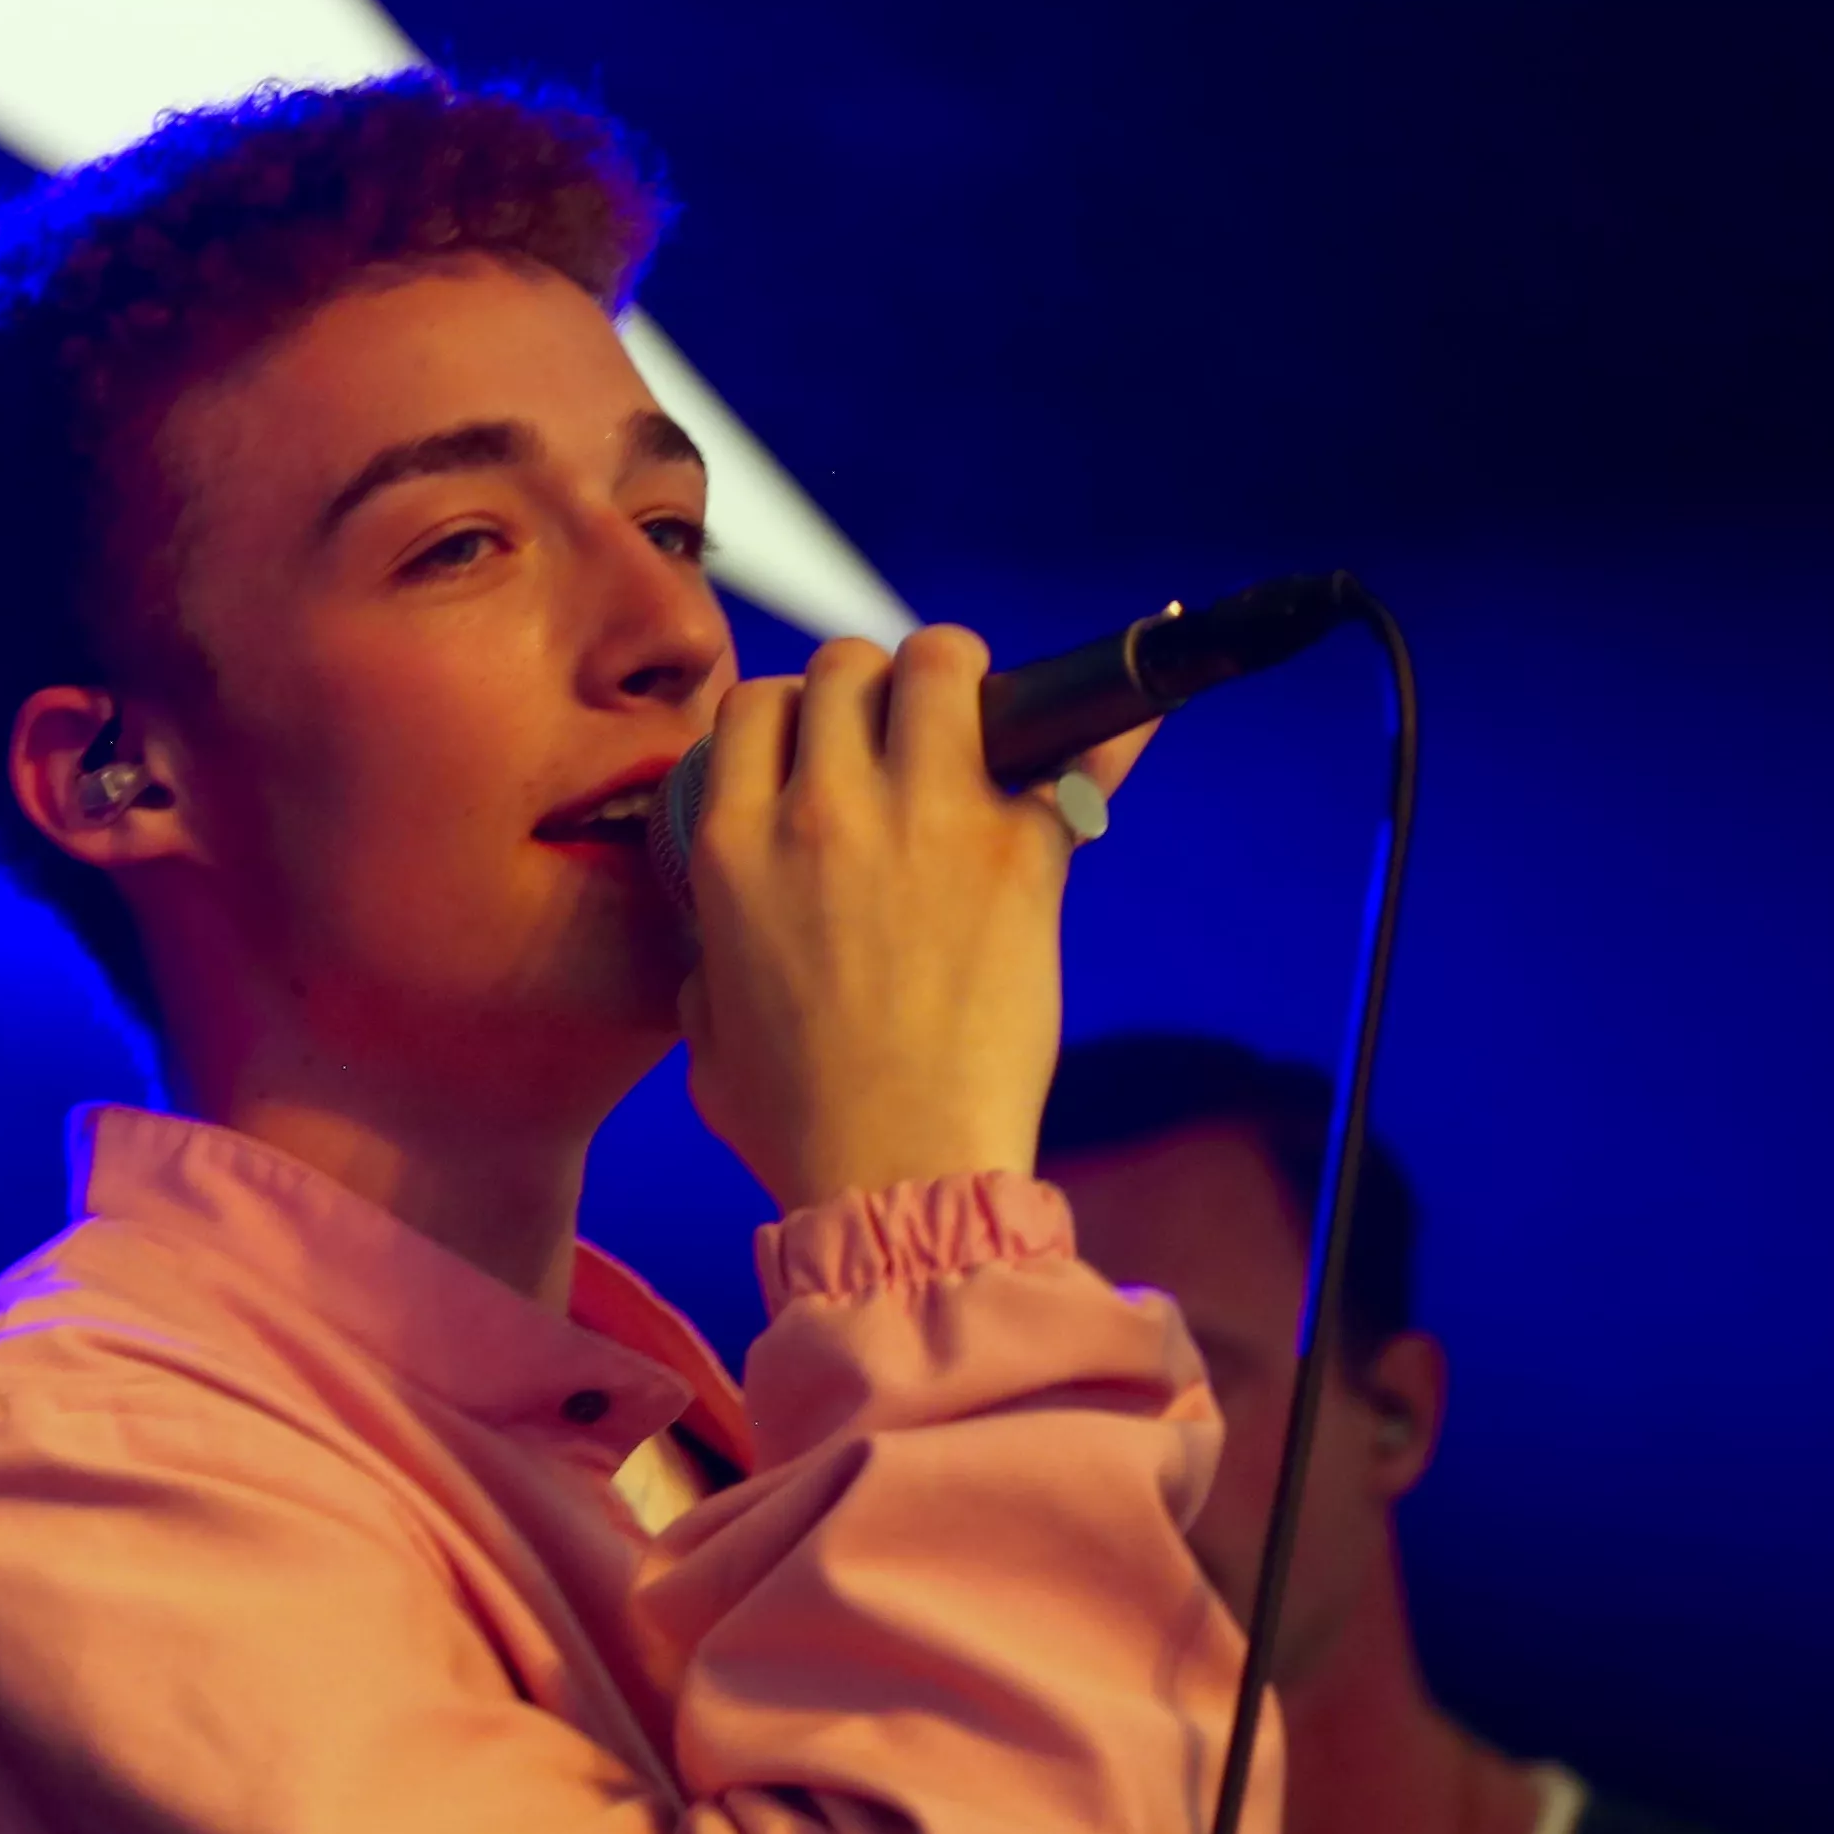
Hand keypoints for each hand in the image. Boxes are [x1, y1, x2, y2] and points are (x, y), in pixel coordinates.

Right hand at [673, 629, 1136, 1210]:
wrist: (897, 1172)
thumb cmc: (802, 1125)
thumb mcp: (708, 1036)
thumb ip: (708, 967)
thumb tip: (723, 950)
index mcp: (733, 845)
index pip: (759, 703)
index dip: (799, 711)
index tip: (830, 746)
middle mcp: (822, 809)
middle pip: (850, 664)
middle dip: (882, 686)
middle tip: (914, 737)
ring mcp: (924, 818)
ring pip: (942, 661)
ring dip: (966, 679)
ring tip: (990, 720)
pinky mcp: (1017, 850)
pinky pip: (1076, 748)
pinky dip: (1106, 726)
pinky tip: (1125, 717)